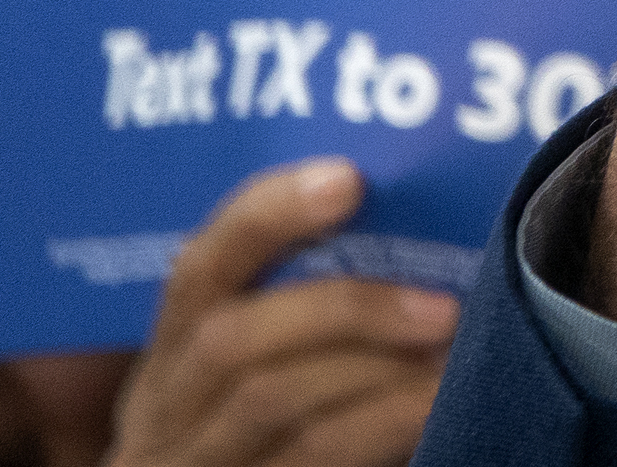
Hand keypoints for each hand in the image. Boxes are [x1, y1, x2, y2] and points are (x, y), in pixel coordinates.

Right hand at [109, 158, 454, 466]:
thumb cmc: (270, 421)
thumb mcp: (258, 365)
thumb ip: (306, 300)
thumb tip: (411, 223)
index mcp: (172, 354)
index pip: (198, 268)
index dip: (266, 216)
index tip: (347, 178)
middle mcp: (166, 410)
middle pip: (231, 338)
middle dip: (344, 308)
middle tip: (442, 306)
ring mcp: (199, 462)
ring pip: (271, 399)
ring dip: (374, 368)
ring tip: (450, 352)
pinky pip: (314, 456)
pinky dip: (381, 423)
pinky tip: (433, 406)